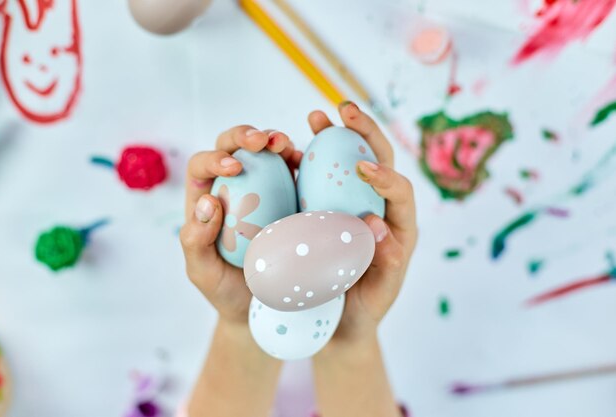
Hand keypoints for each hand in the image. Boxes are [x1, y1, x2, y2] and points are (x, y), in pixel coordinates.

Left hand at [179, 126, 302, 324]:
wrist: (259, 307)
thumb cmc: (225, 290)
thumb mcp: (202, 273)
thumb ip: (195, 242)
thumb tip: (208, 202)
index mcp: (204, 200)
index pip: (202, 166)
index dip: (216, 157)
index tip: (236, 167)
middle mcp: (231, 188)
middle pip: (232, 148)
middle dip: (246, 136)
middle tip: (263, 141)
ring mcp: (261, 190)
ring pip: (264, 153)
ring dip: (275, 141)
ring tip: (286, 145)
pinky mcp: (287, 196)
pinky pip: (290, 172)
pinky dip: (297, 160)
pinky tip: (304, 163)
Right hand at [308, 102, 417, 344]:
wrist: (342, 321)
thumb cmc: (364, 310)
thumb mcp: (378, 294)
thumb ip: (385, 263)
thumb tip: (377, 225)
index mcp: (399, 226)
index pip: (400, 192)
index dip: (385, 176)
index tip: (362, 168)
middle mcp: (377, 208)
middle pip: (379, 161)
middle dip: (364, 132)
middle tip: (344, 110)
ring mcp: (350, 204)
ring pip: (348, 162)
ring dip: (334, 135)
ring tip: (315, 118)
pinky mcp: (326, 208)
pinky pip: (320, 178)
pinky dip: (308, 158)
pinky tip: (288, 148)